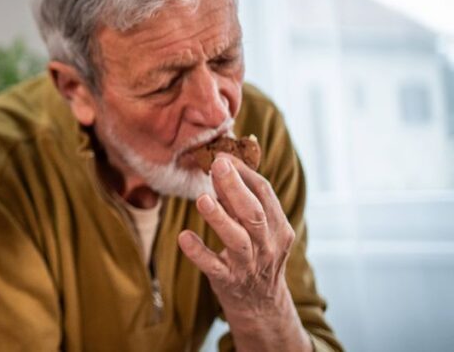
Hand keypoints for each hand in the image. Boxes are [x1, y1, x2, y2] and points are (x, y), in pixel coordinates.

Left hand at [177, 154, 309, 351]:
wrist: (262, 307)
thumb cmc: (256, 257)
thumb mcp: (258, 229)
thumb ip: (241, 201)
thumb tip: (221, 166)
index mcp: (278, 227)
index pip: (264, 193)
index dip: (243, 172)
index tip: (222, 155)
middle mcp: (267, 245)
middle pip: (254, 213)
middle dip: (235, 187)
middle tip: (216, 164)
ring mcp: (249, 265)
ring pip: (238, 239)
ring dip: (219, 218)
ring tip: (202, 199)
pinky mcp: (229, 281)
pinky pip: (214, 266)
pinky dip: (199, 251)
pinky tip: (184, 237)